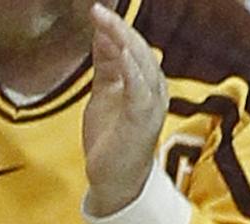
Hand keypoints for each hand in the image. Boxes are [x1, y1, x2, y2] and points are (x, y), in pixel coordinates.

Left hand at [83, 2, 166, 216]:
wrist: (114, 180)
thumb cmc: (111, 138)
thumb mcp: (104, 93)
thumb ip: (106, 64)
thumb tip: (102, 33)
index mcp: (145, 81)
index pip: (133, 48)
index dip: (116, 28)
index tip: (97, 10)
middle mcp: (153, 88)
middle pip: (139, 51)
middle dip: (119, 28)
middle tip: (99, 10)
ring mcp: (151, 104)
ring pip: (142, 65)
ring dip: (123, 42)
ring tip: (106, 23)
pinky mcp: (143, 120)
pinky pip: (140, 90)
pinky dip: (131, 70)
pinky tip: (120, 53)